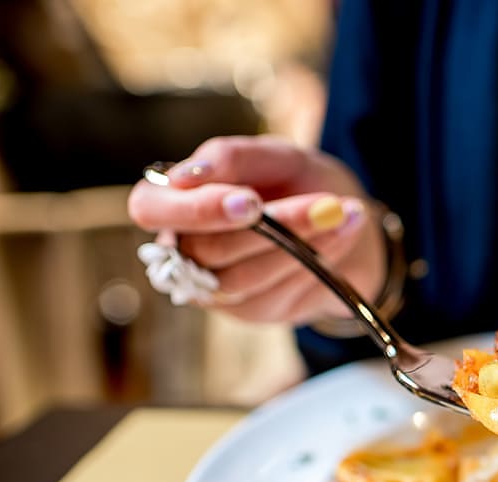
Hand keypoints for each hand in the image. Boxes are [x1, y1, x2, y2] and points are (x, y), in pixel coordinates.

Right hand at [127, 135, 386, 323]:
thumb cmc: (298, 181)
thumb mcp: (275, 156)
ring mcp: (218, 287)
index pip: (150, 209)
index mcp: (177, 201)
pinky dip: (317, 260)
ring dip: (301, 243)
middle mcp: (187, 249)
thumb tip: (184, 174)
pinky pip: (277, 292)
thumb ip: (232, 157)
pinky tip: (344, 231)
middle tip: (324, 204)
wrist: (346, 218)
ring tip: (342, 211)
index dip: (194, 209)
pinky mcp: (255, 309)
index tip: (251, 201)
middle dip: (273, 226)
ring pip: (245, 277)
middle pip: (206, 249)